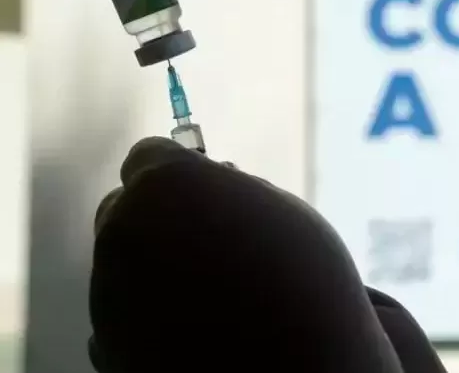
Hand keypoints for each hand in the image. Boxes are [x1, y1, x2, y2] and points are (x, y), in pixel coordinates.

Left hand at [89, 137, 445, 372]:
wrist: (298, 369)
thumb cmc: (304, 282)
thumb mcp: (281, 212)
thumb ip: (231, 191)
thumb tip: (209, 187)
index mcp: (165, 186)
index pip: (148, 157)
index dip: (181, 173)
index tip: (209, 192)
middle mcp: (121, 233)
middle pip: (123, 209)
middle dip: (157, 220)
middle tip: (212, 243)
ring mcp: (106, 294)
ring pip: (121, 266)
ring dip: (155, 271)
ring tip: (215, 297)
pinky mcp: (104, 346)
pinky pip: (119, 319)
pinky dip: (146, 320)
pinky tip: (196, 331)